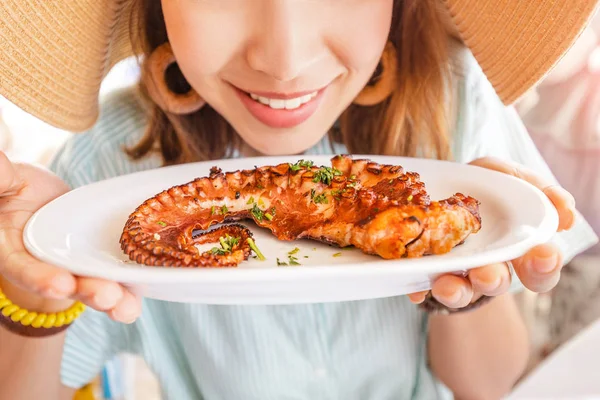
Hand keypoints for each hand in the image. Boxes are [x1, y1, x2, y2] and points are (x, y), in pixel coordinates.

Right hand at [0, 152, 140, 322]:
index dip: (39, 278)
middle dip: (87, 291)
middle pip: (64, 283)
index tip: (61, 284)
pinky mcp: (96, 261)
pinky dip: (129, 289)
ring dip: (112, 299)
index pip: (22, 267)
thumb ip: (1, 178)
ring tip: (128, 308)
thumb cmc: (12, 186)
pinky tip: (143, 296)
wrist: (35, 196)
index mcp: (10, 247)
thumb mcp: (5, 180)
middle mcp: (41, 264)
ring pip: (91, 286)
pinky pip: (113, 276)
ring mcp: (71, 266)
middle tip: (108, 297)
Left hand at [408, 157, 575, 308]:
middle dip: (492, 280)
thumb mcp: (509, 176)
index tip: (544, 256)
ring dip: (455, 290)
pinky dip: (416, 288)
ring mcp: (454, 272)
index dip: (543, 268)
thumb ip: (538, 189)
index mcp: (515, 249)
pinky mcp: (422, 271)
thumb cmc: (483, 185)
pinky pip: (418, 286)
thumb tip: (566, 211)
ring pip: (458, 290)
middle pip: (494, 282)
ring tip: (446, 285)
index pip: (539, 271)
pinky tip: (413, 288)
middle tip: (487, 276)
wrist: (438, 187)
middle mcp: (486, 266)